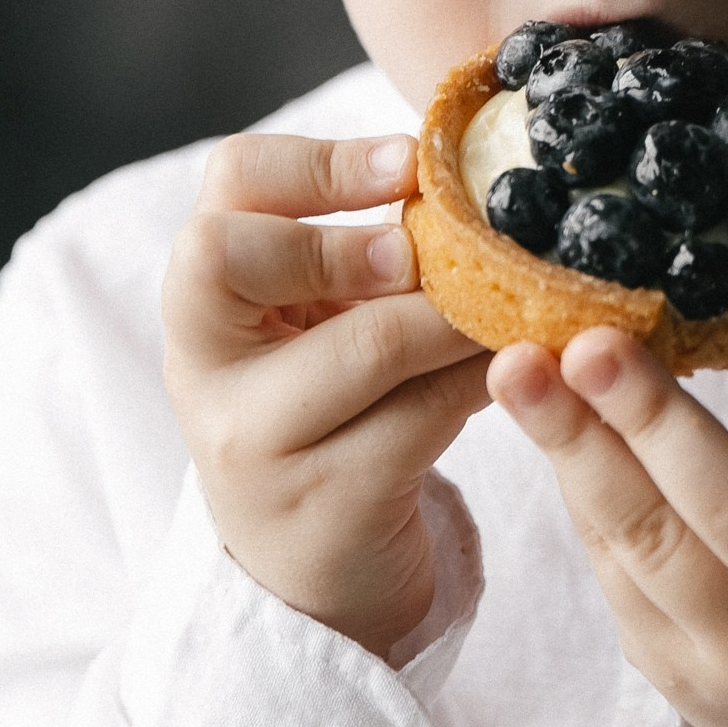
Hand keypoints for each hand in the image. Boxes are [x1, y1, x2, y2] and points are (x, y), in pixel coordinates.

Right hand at [163, 134, 491, 656]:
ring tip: (515, 296)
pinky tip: (524, 362)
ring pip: (364, 346)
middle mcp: (204, 366)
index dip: (319, 161)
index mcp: (204, 295)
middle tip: (422, 253)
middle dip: (344, 239)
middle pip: (227, 258)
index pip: (224, 186)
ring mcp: (254, 443)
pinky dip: (486, 377)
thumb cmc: (328, 409)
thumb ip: (364, 247)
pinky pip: (423, 418)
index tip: (408, 164)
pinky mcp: (325, 505)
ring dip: (457, 312)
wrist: (311, 564)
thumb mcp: (320, 322)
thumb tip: (479, 170)